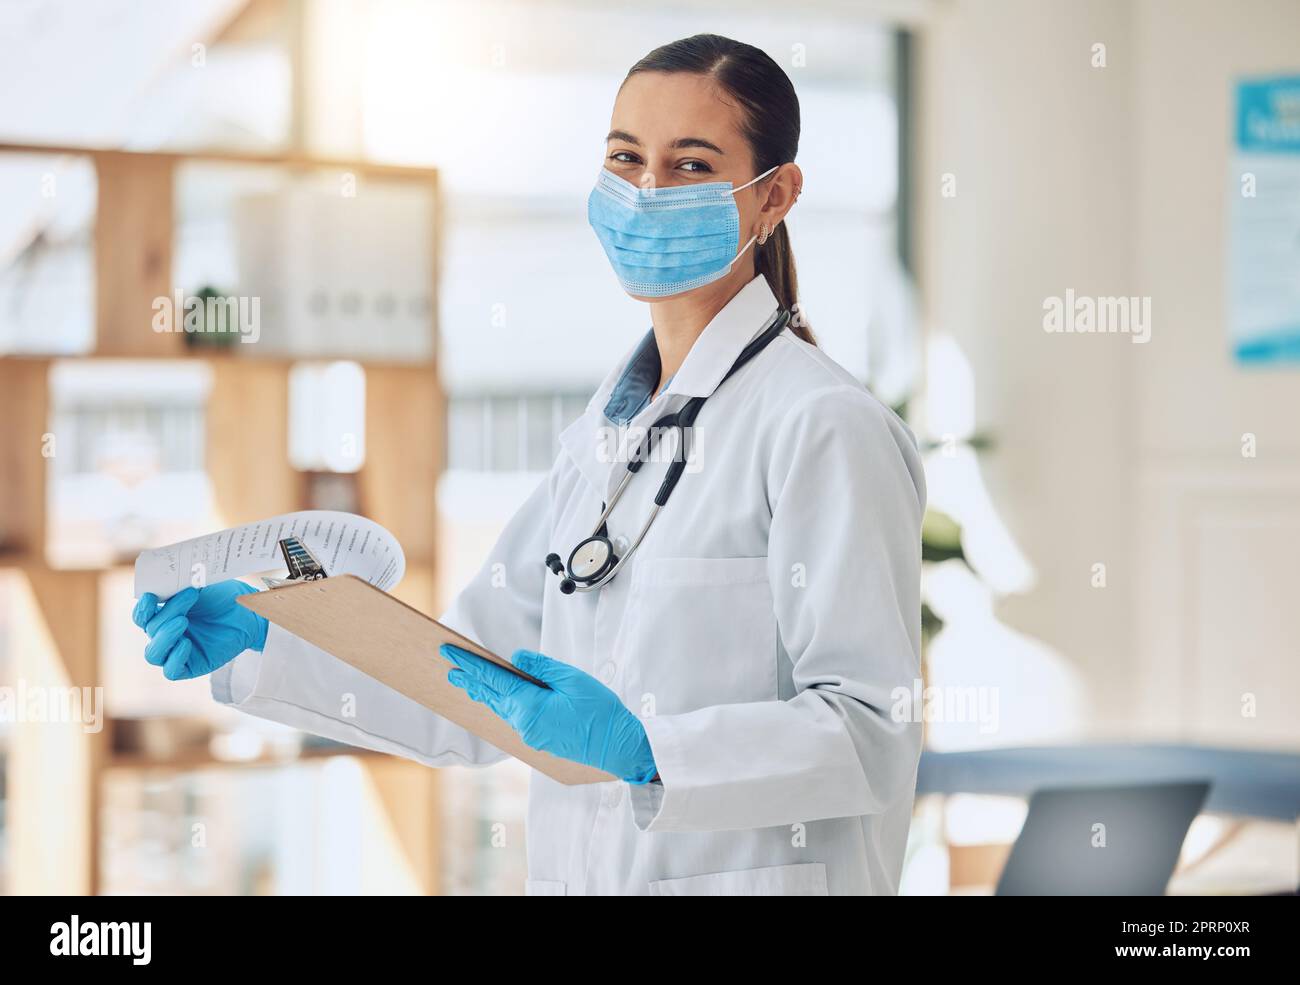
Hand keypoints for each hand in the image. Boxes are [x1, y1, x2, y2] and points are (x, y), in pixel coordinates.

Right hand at [133, 581, 268, 680]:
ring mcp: (176, 651)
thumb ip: (180, 586)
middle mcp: (165, 635)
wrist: (248, 612)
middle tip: (190, 595)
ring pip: (154, 654)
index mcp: (163, 616)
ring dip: (164, 636)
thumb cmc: (223, 598)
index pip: (142, 617)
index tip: (150, 596)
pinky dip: (174, 657)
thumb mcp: (201, 587)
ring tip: (183, 621)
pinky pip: (171, 671)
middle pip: (151, 630)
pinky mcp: (190, 667)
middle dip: (168, 612)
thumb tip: (164, 581)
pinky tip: (186, 643)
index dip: (142, 609)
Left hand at [441, 645, 656, 784]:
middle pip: (491, 696)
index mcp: (529, 705)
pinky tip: (500, 700)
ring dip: (485, 694)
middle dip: (470, 681)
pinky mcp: (539, 740)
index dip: (471, 665)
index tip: (451, 653)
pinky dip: (502, 705)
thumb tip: (516, 659)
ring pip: (501, 709)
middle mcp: (523, 723)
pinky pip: (514, 718)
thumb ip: (541, 668)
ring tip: (469, 683)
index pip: (493, 679)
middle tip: (450, 669)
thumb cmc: (600, 711)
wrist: (616, 745)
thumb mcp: (572, 679)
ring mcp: (530, 734)